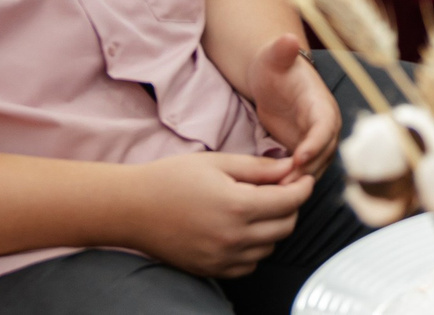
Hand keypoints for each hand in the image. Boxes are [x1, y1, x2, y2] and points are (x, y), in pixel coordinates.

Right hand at [125, 151, 315, 277]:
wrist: (131, 208)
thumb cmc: (171, 179)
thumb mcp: (218, 162)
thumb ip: (259, 168)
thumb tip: (291, 168)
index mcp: (238, 206)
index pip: (291, 202)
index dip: (303, 187)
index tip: (301, 178)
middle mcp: (233, 238)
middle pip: (286, 227)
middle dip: (290, 206)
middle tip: (280, 190)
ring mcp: (222, 258)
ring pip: (270, 247)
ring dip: (273, 228)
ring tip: (257, 208)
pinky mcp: (211, 270)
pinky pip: (249, 265)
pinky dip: (254, 249)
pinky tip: (242, 229)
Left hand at [246, 33, 338, 180]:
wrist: (272, 76)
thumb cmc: (273, 65)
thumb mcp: (274, 56)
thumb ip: (281, 50)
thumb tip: (288, 38)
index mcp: (321, 102)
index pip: (325, 125)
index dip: (316, 142)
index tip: (299, 157)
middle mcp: (325, 124)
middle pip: (323, 153)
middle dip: (306, 170)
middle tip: (284, 185)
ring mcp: (315, 139)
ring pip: (315, 167)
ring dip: (300, 181)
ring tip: (278, 194)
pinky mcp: (304, 150)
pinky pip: (304, 171)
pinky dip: (293, 182)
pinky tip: (275, 193)